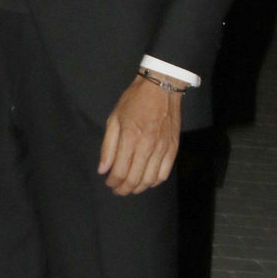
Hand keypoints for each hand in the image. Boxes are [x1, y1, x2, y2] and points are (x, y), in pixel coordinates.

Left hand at [98, 75, 182, 195]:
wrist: (161, 88)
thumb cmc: (134, 101)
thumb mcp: (114, 119)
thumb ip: (108, 147)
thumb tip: (103, 169)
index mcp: (130, 139)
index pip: (120, 171)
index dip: (113, 182)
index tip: (108, 182)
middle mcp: (147, 147)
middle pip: (134, 179)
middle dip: (123, 189)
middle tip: (117, 190)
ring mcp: (162, 149)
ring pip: (150, 180)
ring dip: (138, 188)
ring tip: (130, 187)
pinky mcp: (173, 148)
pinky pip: (164, 173)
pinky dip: (154, 181)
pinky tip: (147, 180)